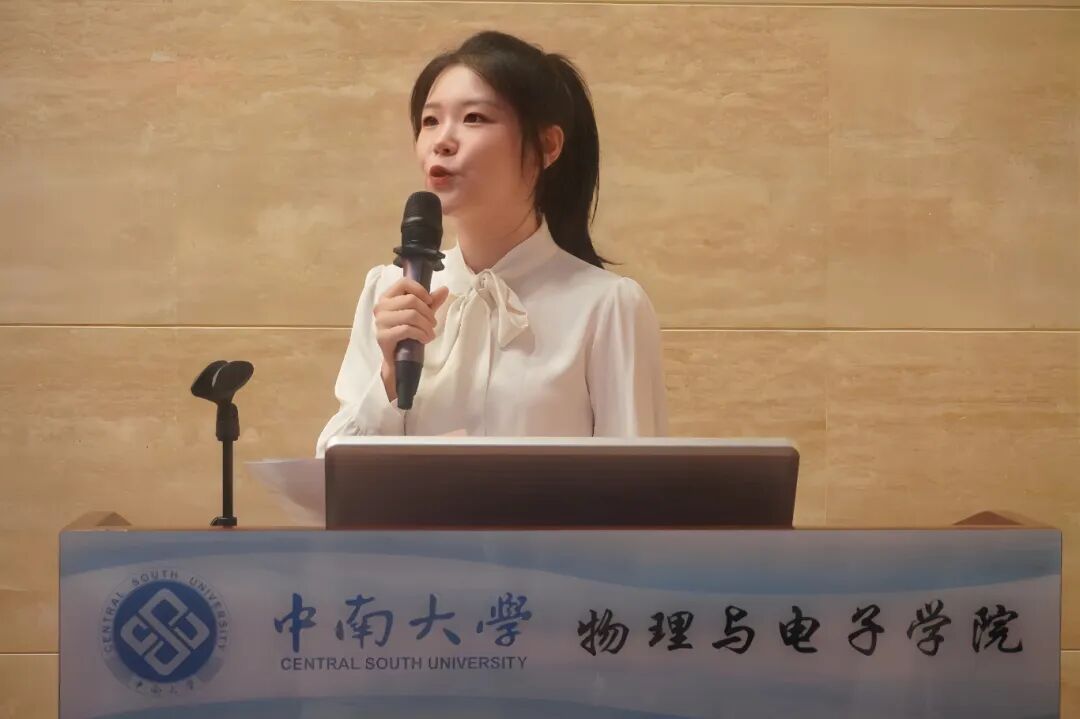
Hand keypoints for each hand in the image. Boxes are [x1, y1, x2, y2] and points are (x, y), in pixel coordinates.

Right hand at [373, 278, 449, 400]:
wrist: (398, 359)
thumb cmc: (408, 334)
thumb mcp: (421, 315)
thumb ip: (431, 302)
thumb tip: (445, 289)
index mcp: (387, 297)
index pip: (404, 283)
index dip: (421, 290)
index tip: (429, 302)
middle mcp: (381, 307)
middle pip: (411, 300)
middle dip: (428, 312)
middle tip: (433, 324)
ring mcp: (380, 322)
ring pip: (411, 315)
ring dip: (426, 325)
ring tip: (430, 333)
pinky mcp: (383, 336)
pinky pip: (407, 329)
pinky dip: (421, 334)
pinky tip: (425, 339)